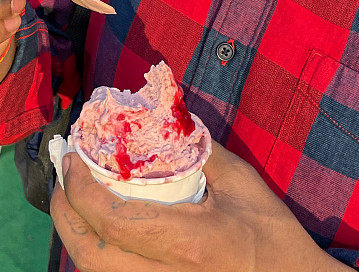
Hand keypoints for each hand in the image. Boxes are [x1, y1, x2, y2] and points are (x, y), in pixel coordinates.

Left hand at [51, 140, 346, 271]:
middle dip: (66, 214)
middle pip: (89, 255)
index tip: (74, 157)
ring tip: (78, 198)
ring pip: (95, 271)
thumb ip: (201, 151)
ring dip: (77, 233)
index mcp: (184, 242)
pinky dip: (97, 250)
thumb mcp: (242, 183)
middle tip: (66, 177)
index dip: (82, 190)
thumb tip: (170, 121)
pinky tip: (102, 226)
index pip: (113, 220)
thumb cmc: (271, 235)